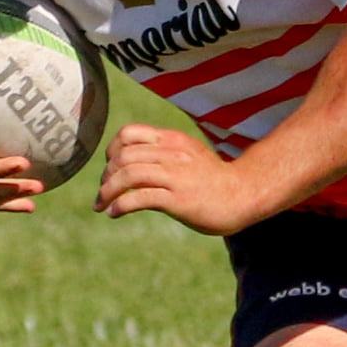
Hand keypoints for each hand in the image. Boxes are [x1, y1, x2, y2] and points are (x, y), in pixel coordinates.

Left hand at [94, 123, 249, 234]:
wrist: (244, 195)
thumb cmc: (214, 179)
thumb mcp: (188, 155)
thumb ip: (163, 154)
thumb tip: (129, 163)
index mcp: (172, 140)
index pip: (129, 133)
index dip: (111, 150)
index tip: (110, 168)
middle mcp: (172, 154)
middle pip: (123, 156)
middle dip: (106, 176)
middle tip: (104, 192)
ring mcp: (176, 176)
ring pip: (127, 175)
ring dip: (107, 192)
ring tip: (102, 205)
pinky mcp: (179, 199)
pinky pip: (139, 198)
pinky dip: (120, 206)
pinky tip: (114, 213)